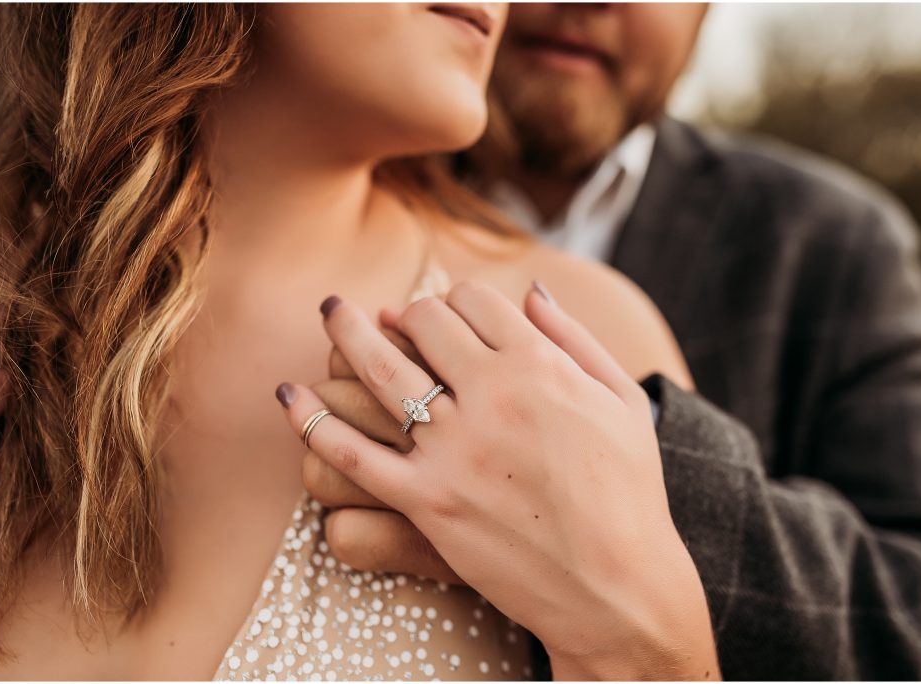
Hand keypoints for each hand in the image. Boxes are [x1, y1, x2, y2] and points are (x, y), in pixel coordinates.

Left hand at [276, 281, 719, 679]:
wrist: (620, 586)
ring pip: (379, 371)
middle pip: (423, 323)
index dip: (453, 300)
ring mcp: (455, 450)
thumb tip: (531, 290)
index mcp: (541, 366)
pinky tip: (290, 396)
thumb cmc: (630, 493)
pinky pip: (351, 454)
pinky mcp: (427, 502)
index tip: (445, 314)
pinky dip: (312, 421)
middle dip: (405, 313)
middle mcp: (493, 395)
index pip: (473, 301)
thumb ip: (575, 338)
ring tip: (330, 313)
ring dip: (345, 334)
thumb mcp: (621, 400)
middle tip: (391, 319)